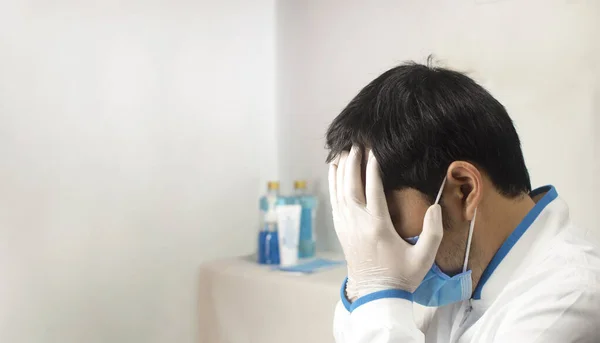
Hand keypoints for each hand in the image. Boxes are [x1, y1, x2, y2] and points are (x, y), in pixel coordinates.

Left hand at [328, 146, 443, 300]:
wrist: (376, 295)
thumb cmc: (402, 276)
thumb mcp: (424, 258)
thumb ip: (433, 232)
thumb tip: (435, 208)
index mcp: (378, 226)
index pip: (373, 189)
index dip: (372, 168)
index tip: (373, 151)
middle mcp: (358, 223)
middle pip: (351, 186)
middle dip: (353, 163)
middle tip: (356, 145)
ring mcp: (347, 227)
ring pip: (339, 192)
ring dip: (340, 171)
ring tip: (342, 152)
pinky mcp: (341, 230)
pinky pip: (334, 202)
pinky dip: (333, 185)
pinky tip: (334, 173)